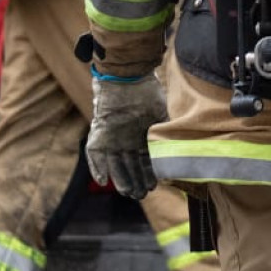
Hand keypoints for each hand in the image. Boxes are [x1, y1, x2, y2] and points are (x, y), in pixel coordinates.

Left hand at [87, 71, 166, 198]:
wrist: (127, 76)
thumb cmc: (146, 91)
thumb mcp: (161, 113)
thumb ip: (167, 134)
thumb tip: (175, 152)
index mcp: (141, 135)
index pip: (144, 160)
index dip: (148, 174)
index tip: (153, 186)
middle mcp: (125, 139)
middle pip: (130, 166)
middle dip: (136, 181)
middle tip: (142, 194)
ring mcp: (112, 138)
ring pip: (116, 165)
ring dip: (122, 180)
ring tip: (131, 192)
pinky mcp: (99, 135)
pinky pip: (95, 155)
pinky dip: (97, 168)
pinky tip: (103, 180)